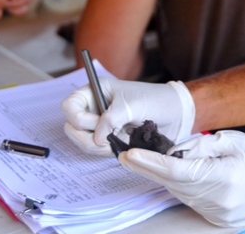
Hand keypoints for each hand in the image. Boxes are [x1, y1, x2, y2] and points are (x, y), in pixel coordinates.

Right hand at [60, 77, 193, 156]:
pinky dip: (106, 152)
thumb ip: (112, 119)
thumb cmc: (155, 100)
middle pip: (71, 127)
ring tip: (119, 140)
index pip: (69, 106)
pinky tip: (122, 144)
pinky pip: (96, 150)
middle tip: (107, 139)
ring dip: (98, 147)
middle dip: (86, 137)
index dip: (78, 118)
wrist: (175, 114)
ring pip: (83, 141)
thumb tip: (95, 138)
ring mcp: (101, 124)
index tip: (96, 123)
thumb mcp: (132, 105)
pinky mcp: (109, 138)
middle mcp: (95, 107)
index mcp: (96, 91)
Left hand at [118, 130, 244, 227]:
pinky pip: (191, 201)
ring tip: (145, 161)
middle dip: (147, 169)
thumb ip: (200, 146)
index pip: (175, 170)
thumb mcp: (232, 140)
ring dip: (162, 177)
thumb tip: (174, 150)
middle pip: (172, 184)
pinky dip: (179, 187)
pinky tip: (171, 174)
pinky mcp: (220, 220)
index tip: (129, 154)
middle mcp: (218, 200)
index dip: (149, 162)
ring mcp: (219, 214)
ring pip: (180, 193)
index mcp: (222, 177)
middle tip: (125, 155)